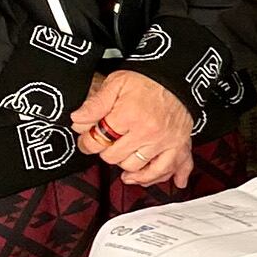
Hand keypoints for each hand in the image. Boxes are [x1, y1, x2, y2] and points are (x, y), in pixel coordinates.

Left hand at [71, 71, 196, 190]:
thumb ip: (95, 103)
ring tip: (122, 159)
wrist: (178, 78)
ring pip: (136, 168)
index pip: (97, 142)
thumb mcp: (116, 83)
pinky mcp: (179, 145)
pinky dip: (154, 178)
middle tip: (106, 144)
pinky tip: (142, 178)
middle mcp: (147, 132)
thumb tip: (77, 120)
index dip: (86, 143)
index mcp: (128, 116)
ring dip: (126, 166)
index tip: (86, 140)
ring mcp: (164, 141)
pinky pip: (165, 170)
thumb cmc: (147, 80)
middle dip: (106, 152)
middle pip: (114, 158)